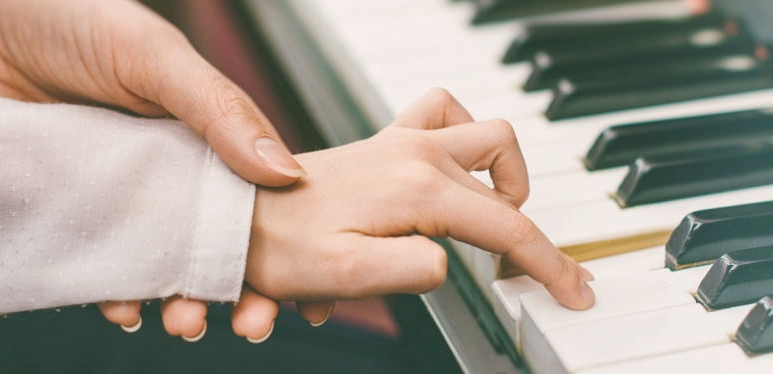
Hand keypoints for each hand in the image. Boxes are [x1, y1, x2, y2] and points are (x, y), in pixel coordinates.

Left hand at [0, 0, 303, 338]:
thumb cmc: (67, 17)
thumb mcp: (152, 56)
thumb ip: (218, 109)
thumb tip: (285, 170)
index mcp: (203, 136)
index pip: (255, 201)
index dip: (283, 246)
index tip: (304, 292)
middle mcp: (168, 171)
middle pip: (216, 244)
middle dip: (240, 289)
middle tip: (254, 321)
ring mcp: (120, 197)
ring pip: (163, 264)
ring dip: (182, 302)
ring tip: (187, 321)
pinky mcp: (71, 213)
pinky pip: (98, 267)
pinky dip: (115, 295)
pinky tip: (124, 306)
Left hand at [242, 89, 595, 330]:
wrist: (241, 215)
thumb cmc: (282, 247)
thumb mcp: (345, 274)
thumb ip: (413, 269)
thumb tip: (451, 261)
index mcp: (418, 189)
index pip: (508, 227)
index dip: (549, 264)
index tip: (574, 293)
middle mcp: (418, 154)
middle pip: (508, 183)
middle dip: (532, 229)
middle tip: (529, 271)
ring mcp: (403, 141)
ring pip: (487, 136)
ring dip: (506, 175)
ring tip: (497, 218)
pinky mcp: (388, 141)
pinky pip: (444, 115)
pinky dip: (466, 140)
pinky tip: (456, 172)